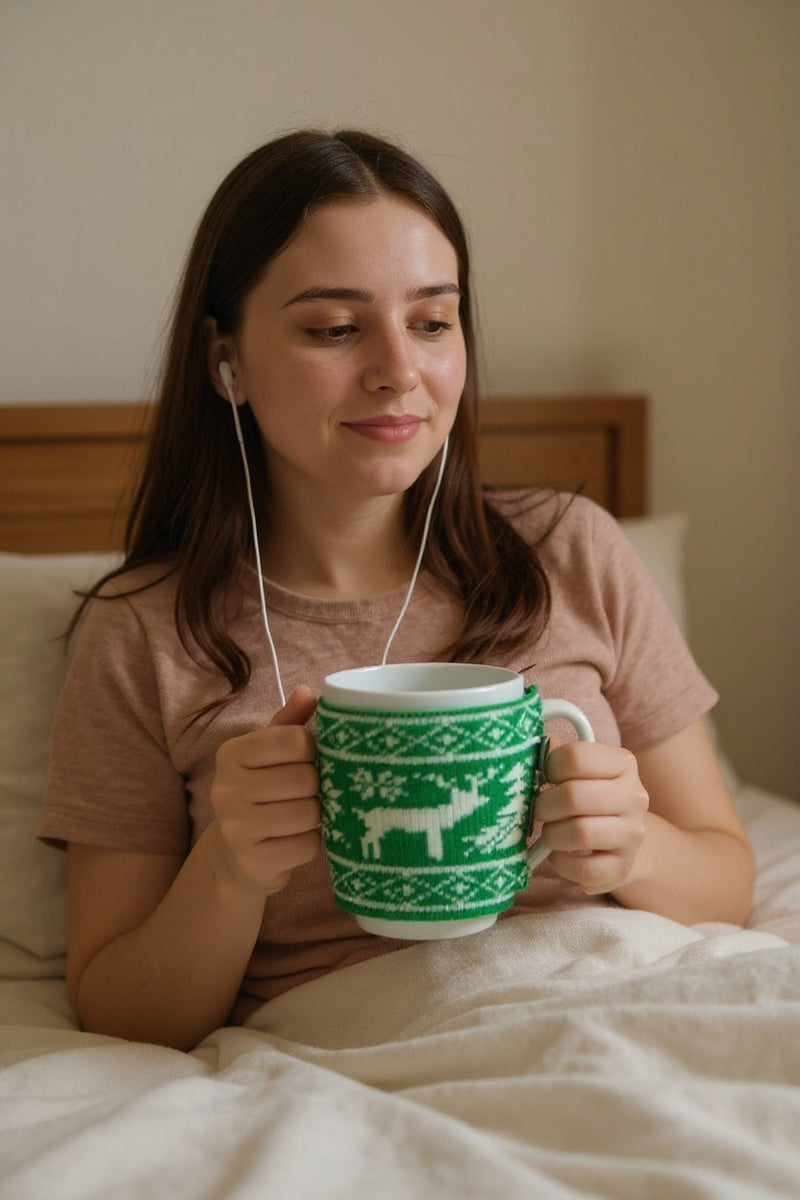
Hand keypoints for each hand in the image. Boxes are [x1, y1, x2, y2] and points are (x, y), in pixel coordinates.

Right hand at [209, 686, 320, 895]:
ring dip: (316, 816)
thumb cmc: (262, 793)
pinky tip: (295, 840)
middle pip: (304, 778)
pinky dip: (311, 843)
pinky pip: (306, 846)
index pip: (295, 740)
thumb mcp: (269, 754)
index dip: (313, 751)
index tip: (308, 761)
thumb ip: (290, 722)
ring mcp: (235, 828)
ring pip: (308, 813)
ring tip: (303, 815)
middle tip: (308, 794)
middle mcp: (225, 788)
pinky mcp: (251, 862)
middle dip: (317, 787)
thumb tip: (308, 691)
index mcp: (232, 753)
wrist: (235, 856)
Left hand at [534, 742, 648, 893]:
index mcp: (623, 763)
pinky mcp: (623, 866)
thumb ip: (556, 754)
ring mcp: (633, 834)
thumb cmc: (590, 795)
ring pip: (580, 833)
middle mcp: (635, 797)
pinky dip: (562, 863)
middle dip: (545, 806)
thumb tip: (526, 745)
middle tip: (541, 810)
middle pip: (573, 796)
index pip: (575, 758)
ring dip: (552, 834)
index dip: (550, 768)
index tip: (547, 778)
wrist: (622, 836)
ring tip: (551, 832)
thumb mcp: (581, 770)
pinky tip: (561, 854)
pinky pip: (583, 869)